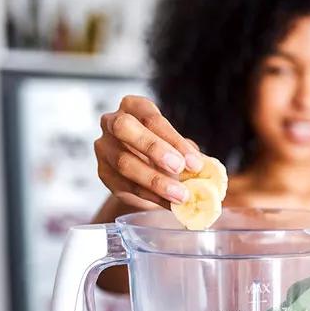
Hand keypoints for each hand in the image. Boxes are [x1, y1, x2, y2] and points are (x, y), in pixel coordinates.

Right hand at [94, 95, 204, 209]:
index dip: (174, 140)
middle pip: (125, 128)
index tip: (194, 162)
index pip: (152, 118)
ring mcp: (104, 148)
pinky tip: (168, 203)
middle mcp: (112, 122)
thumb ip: (186, 153)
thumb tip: (205, 168)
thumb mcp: (176, 146)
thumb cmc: (162, 150)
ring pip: (124, 162)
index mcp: (134, 107)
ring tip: (179, 195)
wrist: (142, 172)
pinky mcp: (103, 173)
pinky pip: (125, 185)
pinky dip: (150, 196)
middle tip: (178, 168)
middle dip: (153, 148)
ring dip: (155, 181)